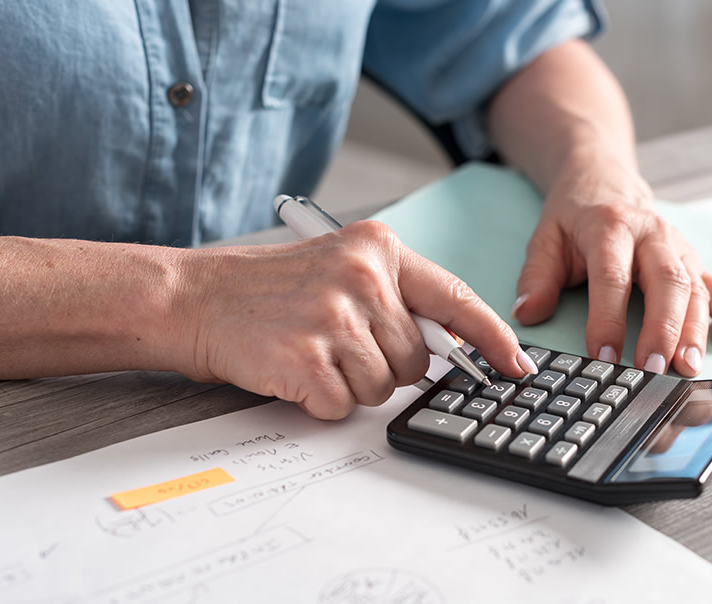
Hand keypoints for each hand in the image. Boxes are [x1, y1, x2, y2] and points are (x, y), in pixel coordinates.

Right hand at [171, 221, 532, 418]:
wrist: (195, 298)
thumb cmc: (270, 290)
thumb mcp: (341, 268)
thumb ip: (398, 298)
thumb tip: (454, 349)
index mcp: (378, 249)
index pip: (455, 298)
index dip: (492, 338)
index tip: (517, 365)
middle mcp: (362, 277)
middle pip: (417, 359)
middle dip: (386, 366)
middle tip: (337, 343)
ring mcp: (333, 316)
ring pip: (383, 387)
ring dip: (350, 384)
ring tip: (311, 351)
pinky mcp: (306, 357)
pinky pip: (342, 405)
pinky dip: (319, 400)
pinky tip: (293, 369)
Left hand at [511, 156, 711, 375]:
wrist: (604, 181)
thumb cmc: (574, 217)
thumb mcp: (545, 238)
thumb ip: (536, 277)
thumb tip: (527, 313)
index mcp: (610, 226)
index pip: (612, 277)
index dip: (609, 319)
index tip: (604, 357)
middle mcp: (651, 233)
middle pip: (665, 281)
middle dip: (662, 329)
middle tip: (654, 369)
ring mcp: (677, 244)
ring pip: (693, 287)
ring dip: (694, 329)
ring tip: (687, 367)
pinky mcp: (692, 257)